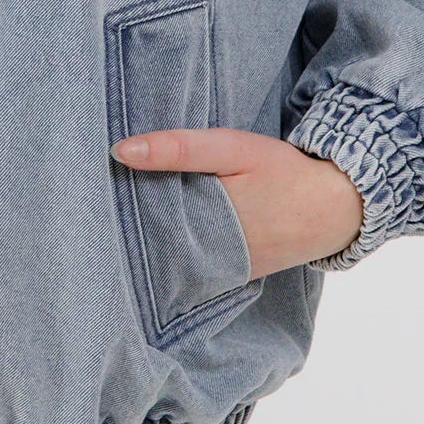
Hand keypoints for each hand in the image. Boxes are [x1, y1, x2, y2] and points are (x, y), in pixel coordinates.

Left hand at [109, 126, 363, 275]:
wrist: (334, 207)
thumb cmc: (282, 172)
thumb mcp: (231, 148)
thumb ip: (179, 149)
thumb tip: (120, 151)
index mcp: (203, 222)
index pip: (140, 223)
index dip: (113, 212)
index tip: (88, 200)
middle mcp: (208, 255)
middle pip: (151, 245)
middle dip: (125, 231)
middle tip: (93, 212)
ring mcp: (221, 271)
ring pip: (170, 260)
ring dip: (148, 245)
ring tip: (117, 226)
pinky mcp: (234, 275)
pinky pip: (194, 268)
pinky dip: (175, 255)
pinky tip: (157, 240)